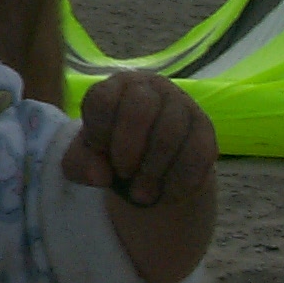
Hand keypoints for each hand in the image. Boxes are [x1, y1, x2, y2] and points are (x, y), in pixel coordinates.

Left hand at [61, 71, 215, 207]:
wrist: (150, 168)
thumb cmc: (109, 154)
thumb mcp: (84, 160)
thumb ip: (79, 164)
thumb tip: (98, 176)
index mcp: (113, 88)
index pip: (103, 99)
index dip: (99, 131)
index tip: (100, 151)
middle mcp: (148, 87)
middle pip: (140, 109)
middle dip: (129, 149)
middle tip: (123, 174)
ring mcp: (180, 102)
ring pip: (170, 131)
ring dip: (153, 170)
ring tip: (141, 194)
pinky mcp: (204, 126)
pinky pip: (198, 151)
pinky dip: (180, 179)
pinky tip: (168, 194)